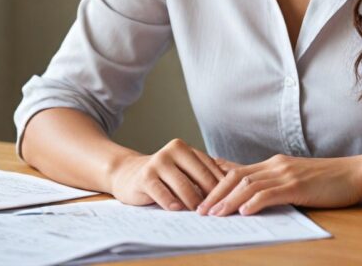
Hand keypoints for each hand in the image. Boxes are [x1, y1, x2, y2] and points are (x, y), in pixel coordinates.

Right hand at [108, 138, 225, 210]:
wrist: (129, 174)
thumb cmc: (163, 176)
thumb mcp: (182, 170)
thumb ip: (200, 175)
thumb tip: (229, 191)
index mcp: (185, 148)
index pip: (210, 167)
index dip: (222, 186)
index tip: (231, 201)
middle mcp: (172, 150)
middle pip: (200, 176)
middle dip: (211, 195)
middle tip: (218, 211)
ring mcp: (158, 162)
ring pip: (183, 185)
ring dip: (194, 201)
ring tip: (201, 214)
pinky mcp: (145, 176)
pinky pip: (162, 192)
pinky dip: (172, 202)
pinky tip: (178, 210)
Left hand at [196, 153, 361, 216]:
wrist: (355, 173)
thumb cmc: (328, 180)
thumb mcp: (295, 178)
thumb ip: (275, 183)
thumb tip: (253, 197)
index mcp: (273, 164)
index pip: (236, 171)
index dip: (215, 184)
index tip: (200, 198)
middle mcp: (275, 165)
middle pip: (235, 176)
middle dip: (214, 193)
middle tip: (199, 210)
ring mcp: (286, 174)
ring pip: (248, 185)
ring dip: (228, 200)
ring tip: (213, 214)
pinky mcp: (298, 185)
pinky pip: (270, 193)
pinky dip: (253, 202)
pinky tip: (243, 212)